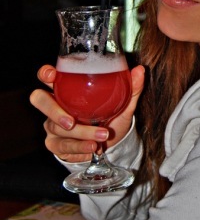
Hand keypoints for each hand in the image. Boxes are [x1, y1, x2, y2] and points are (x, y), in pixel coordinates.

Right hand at [30, 64, 144, 162]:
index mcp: (66, 88)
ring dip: (80, 134)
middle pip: (39, 100)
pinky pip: (62, 147)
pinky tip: (92, 148)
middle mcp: (55, 104)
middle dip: (54, 111)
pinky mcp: (55, 143)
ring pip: (56, 128)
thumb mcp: (122, 103)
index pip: (47, 76)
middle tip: (72, 121)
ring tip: (100, 137)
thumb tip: (140, 70)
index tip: (52, 75)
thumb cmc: (110, 115)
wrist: (111, 142)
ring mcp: (52, 124)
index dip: (45, 74)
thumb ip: (131, 88)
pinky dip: (79, 148)